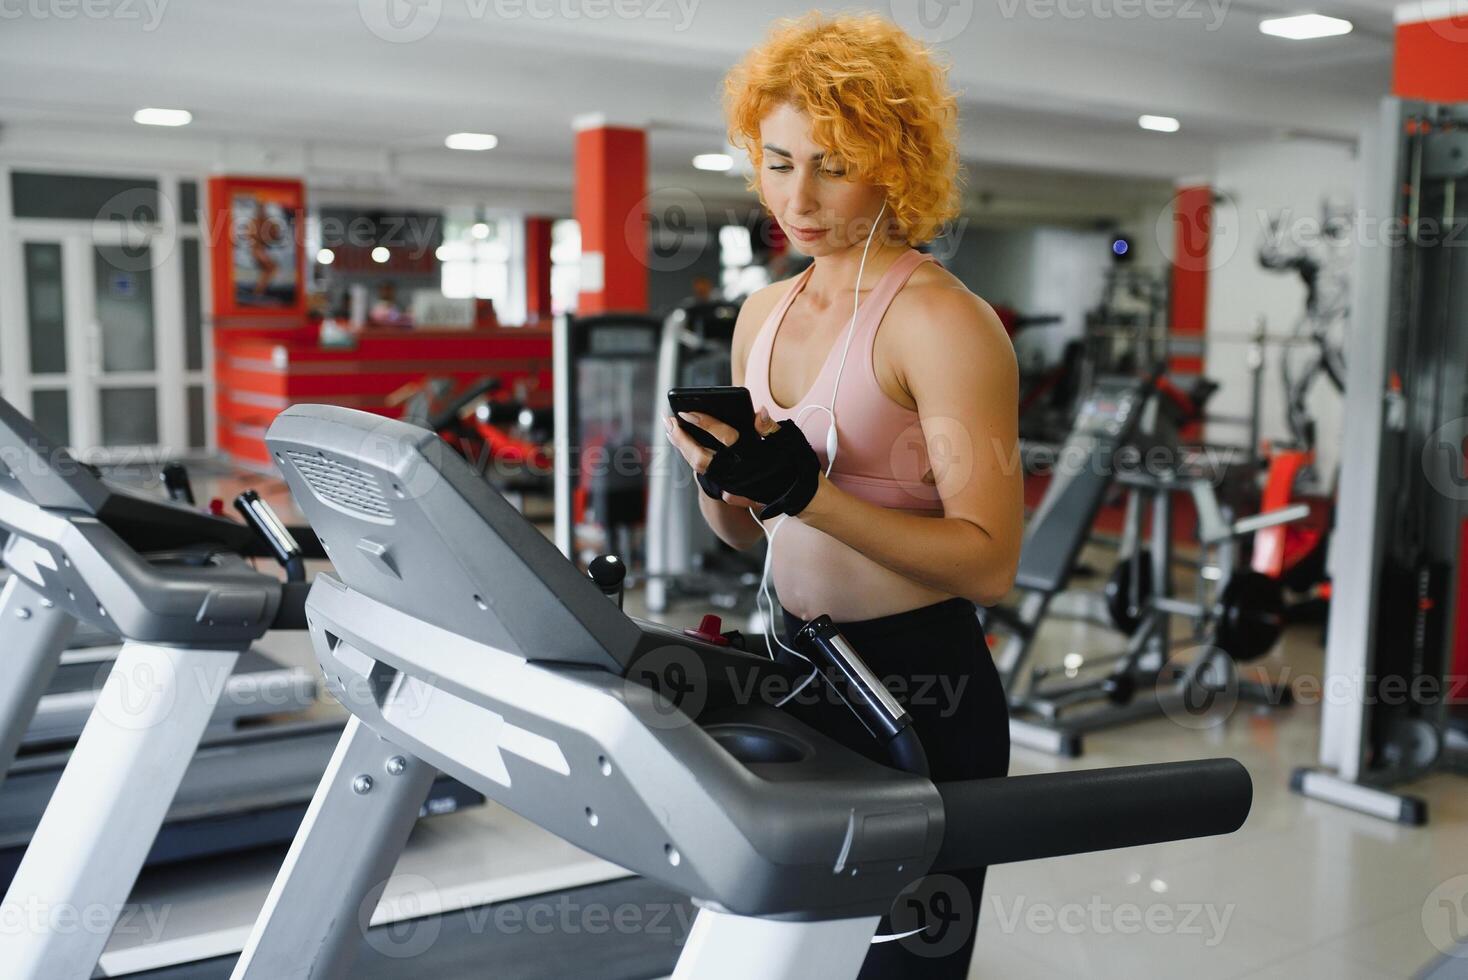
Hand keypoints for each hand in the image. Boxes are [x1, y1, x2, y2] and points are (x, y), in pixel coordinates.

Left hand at [664, 408, 780, 510]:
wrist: (790, 495)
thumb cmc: (787, 463)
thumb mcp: (785, 442)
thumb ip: (769, 426)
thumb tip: (759, 412)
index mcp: (751, 455)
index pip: (723, 437)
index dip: (705, 423)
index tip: (687, 412)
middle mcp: (736, 472)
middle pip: (700, 456)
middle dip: (682, 438)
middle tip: (668, 420)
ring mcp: (729, 482)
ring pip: (697, 465)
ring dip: (681, 446)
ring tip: (670, 427)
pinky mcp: (725, 487)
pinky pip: (701, 470)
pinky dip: (689, 454)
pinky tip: (681, 441)